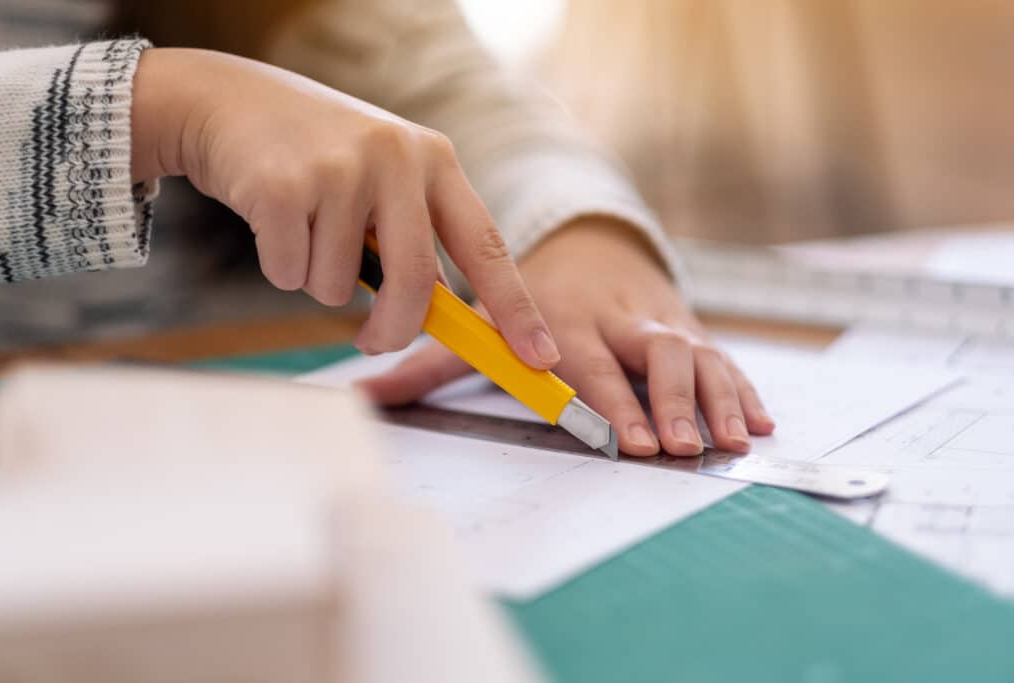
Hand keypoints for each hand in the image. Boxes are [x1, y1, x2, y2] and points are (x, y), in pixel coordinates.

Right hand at [129, 48, 558, 367]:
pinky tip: (273, 219)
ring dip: (318, 280)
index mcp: (435, 160)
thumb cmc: (318, 154)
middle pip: (414, 283)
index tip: (540, 358)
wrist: (229, 101)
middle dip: (393, 328)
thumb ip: (416, 238)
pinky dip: (280, 266)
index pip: (487, 247)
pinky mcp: (282, 186)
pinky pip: (290, 274)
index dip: (516, 309)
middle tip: (373, 342)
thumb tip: (441, 315)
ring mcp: (339, 169)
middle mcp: (396, 157)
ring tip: (305, 227)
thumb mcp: (385, 178)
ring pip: (338, 287)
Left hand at [359, 219, 774, 456]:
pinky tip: (759, 423)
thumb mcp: (483, 317)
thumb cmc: (532, 293)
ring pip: (698, 355)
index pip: (590, 362)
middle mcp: (618, 317)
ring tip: (733, 441)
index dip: (612, 402)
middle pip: (653, 356)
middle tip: (681, 447)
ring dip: (718, 399)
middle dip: (672, 401)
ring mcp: (660, 320)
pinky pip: (724, 356)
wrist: (589, 243)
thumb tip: (362, 393)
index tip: (628, 439)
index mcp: (567, 316)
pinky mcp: (689, 327)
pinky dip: (744, 388)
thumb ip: (430, 362)